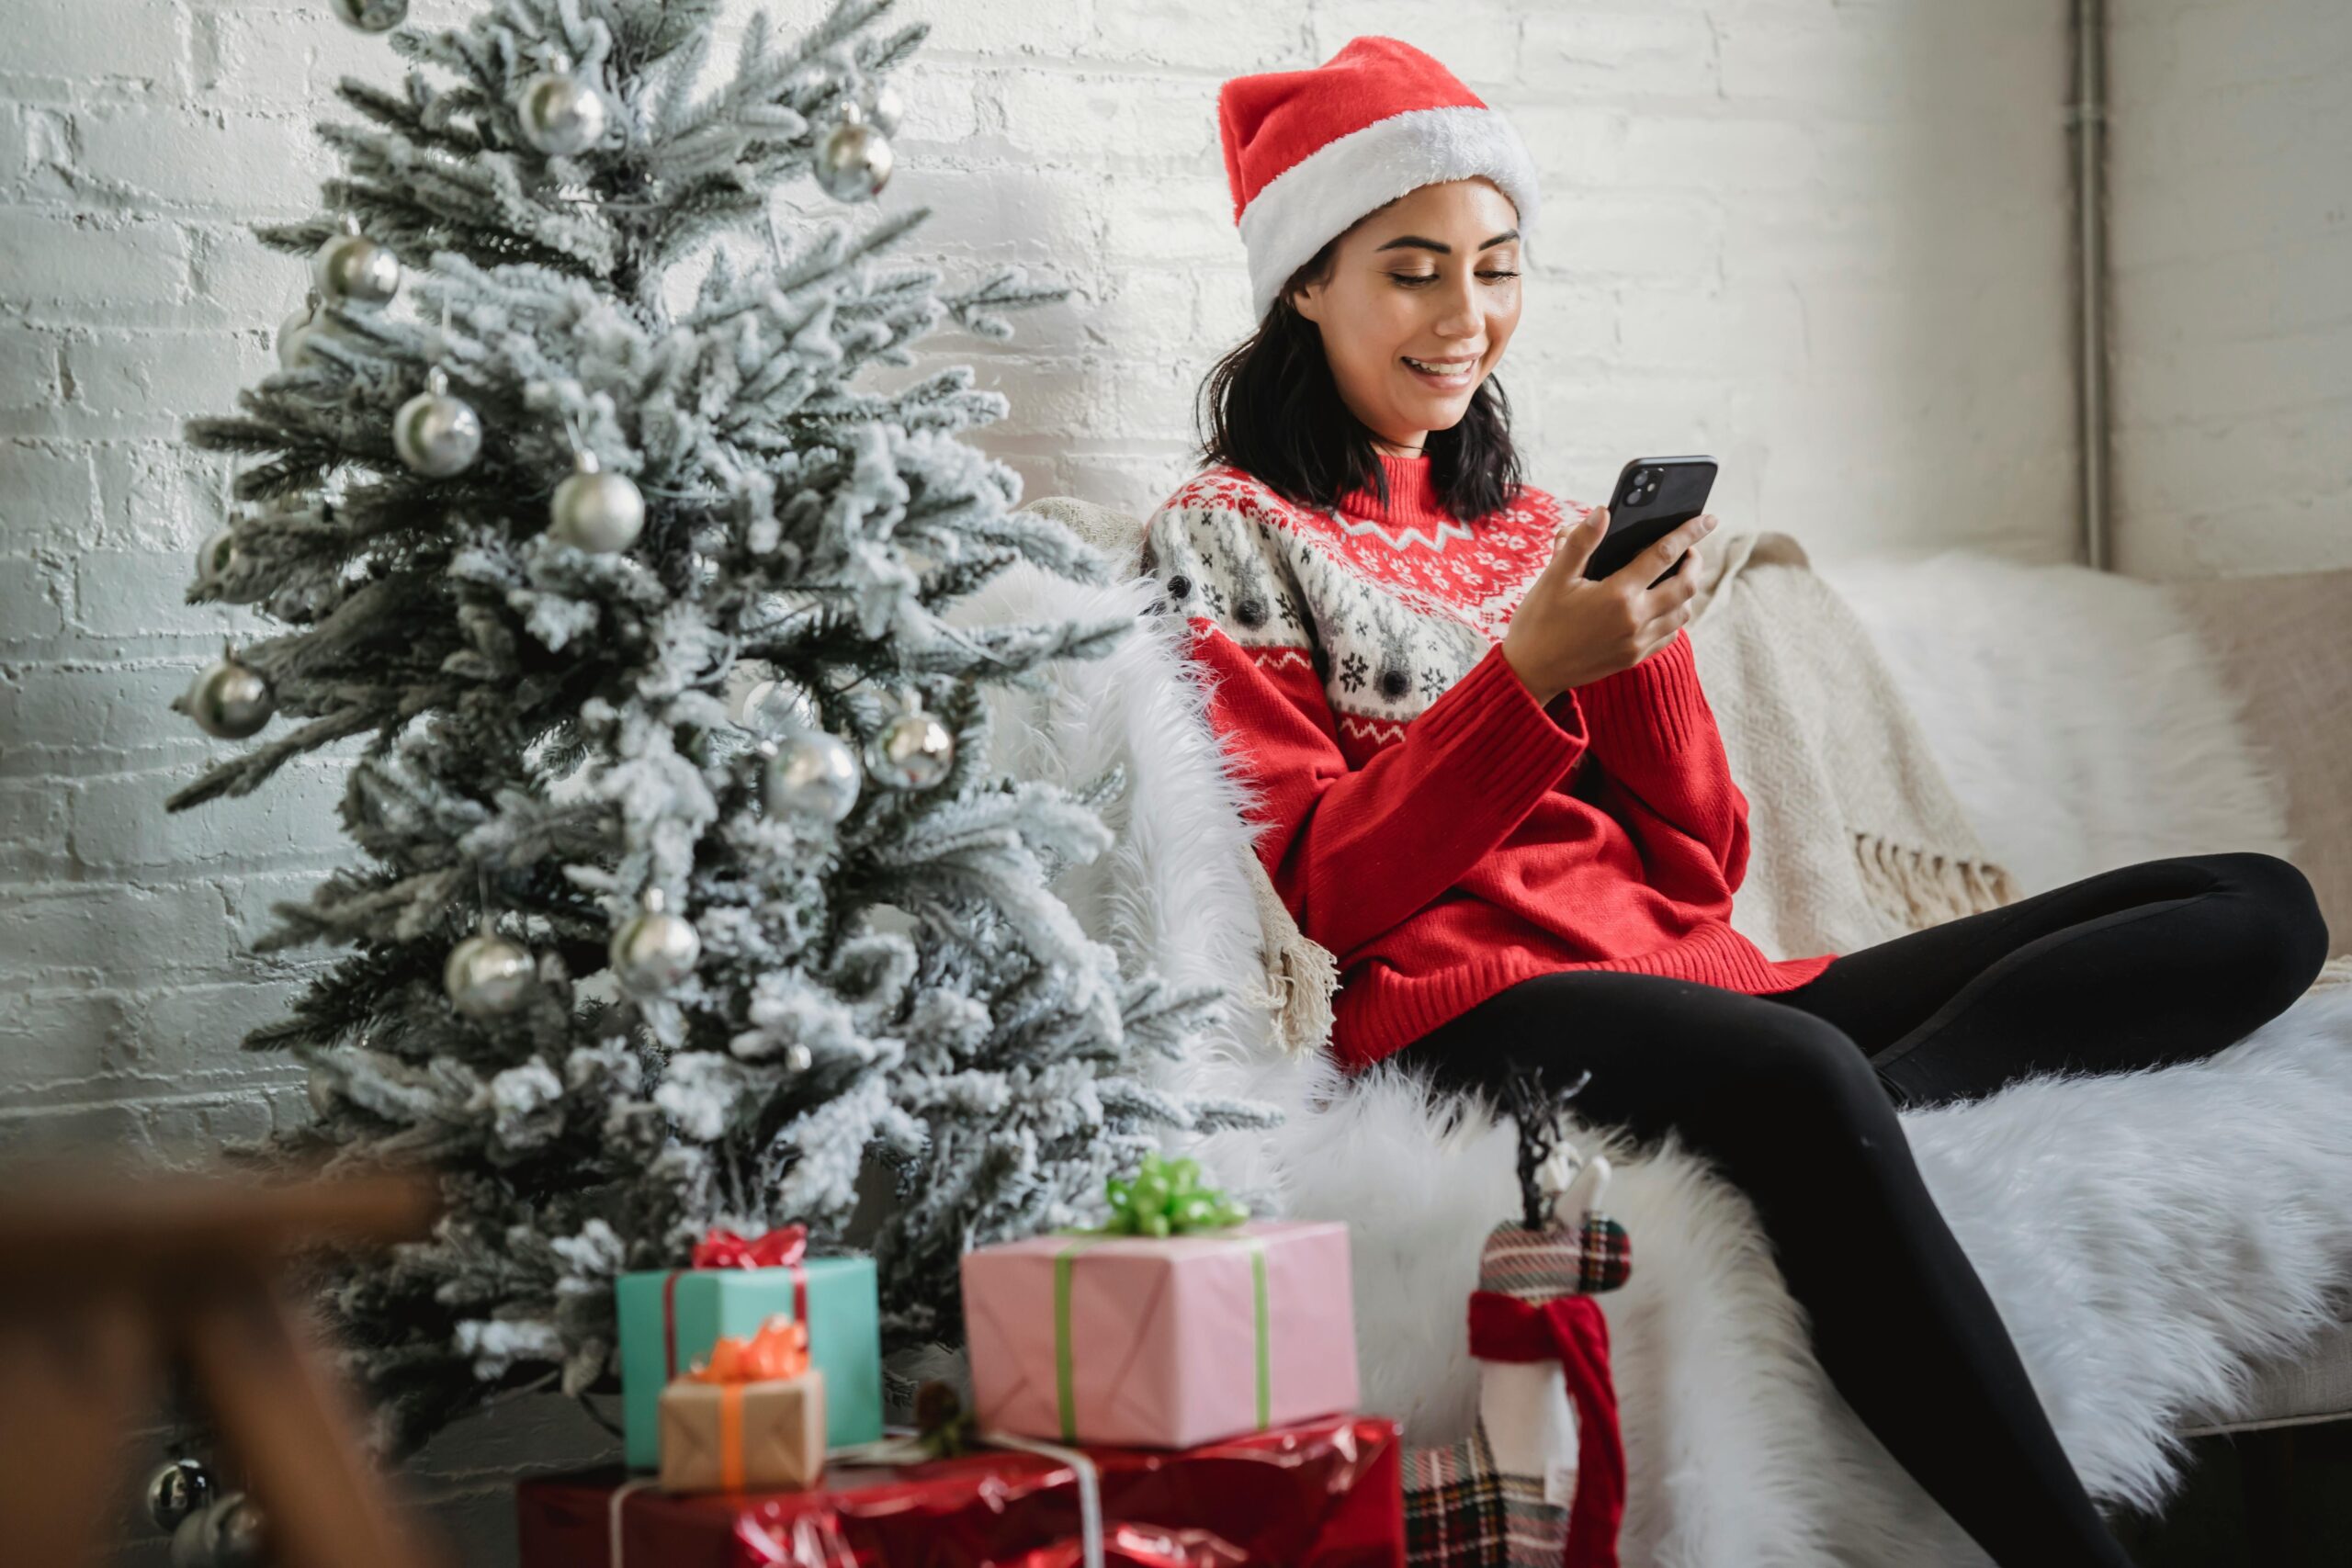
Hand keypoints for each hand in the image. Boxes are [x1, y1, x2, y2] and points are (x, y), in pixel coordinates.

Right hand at [1500, 505, 1720, 704]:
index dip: (1690, 532)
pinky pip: (1670, 636)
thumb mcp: (1554, 577)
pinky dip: (1675, 617)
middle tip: (1690, 549)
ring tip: (1677, 575)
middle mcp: (1635, 619)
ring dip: (1687, 591)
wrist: (1530, 672)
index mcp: (1617, 594)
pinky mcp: (1634, 658)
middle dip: (1695, 562)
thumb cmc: (1538, 621)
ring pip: (1683, 612)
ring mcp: (1637, 642)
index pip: (1665, 554)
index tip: (1708, 518)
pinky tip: (1663, 607)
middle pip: (1687, 585)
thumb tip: (1603, 512)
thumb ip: (1580, 542)